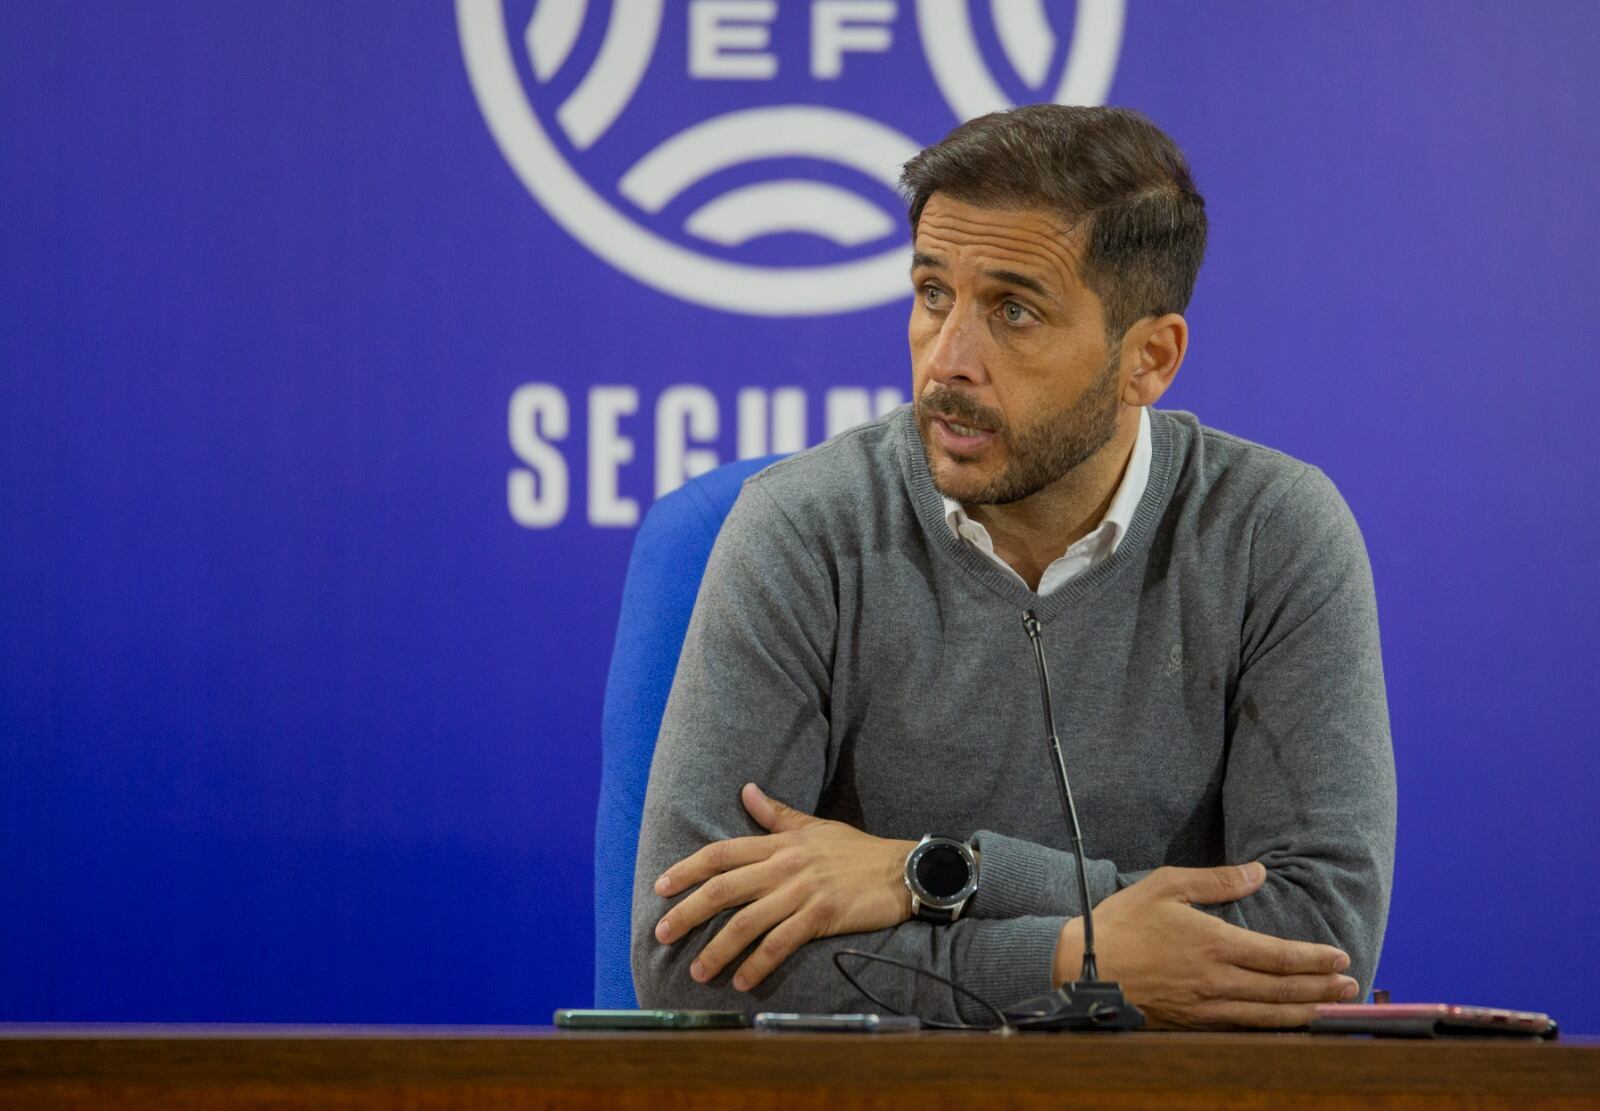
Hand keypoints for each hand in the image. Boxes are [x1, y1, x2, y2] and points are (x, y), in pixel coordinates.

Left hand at [653, 784, 916, 990]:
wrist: (901, 870)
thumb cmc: (857, 850)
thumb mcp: (814, 826)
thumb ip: (776, 815)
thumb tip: (746, 791)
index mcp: (780, 843)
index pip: (722, 854)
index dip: (688, 869)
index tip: (661, 887)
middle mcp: (785, 865)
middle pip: (725, 888)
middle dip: (688, 912)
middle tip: (662, 934)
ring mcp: (802, 891)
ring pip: (748, 922)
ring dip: (718, 949)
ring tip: (698, 972)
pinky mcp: (821, 915)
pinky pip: (781, 943)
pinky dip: (758, 964)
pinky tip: (742, 980)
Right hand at [1053, 862, 1357, 1029]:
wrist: (1084, 967)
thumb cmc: (1122, 923)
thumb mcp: (1167, 885)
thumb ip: (1217, 880)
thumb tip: (1259, 872)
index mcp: (1214, 944)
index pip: (1278, 956)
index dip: (1313, 958)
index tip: (1339, 956)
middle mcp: (1217, 981)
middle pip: (1282, 990)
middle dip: (1321, 988)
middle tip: (1350, 985)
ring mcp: (1206, 1007)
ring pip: (1268, 1015)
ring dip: (1306, 1012)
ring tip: (1332, 1008)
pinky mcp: (1193, 1024)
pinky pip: (1243, 1029)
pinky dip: (1272, 1028)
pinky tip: (1287, 1024)